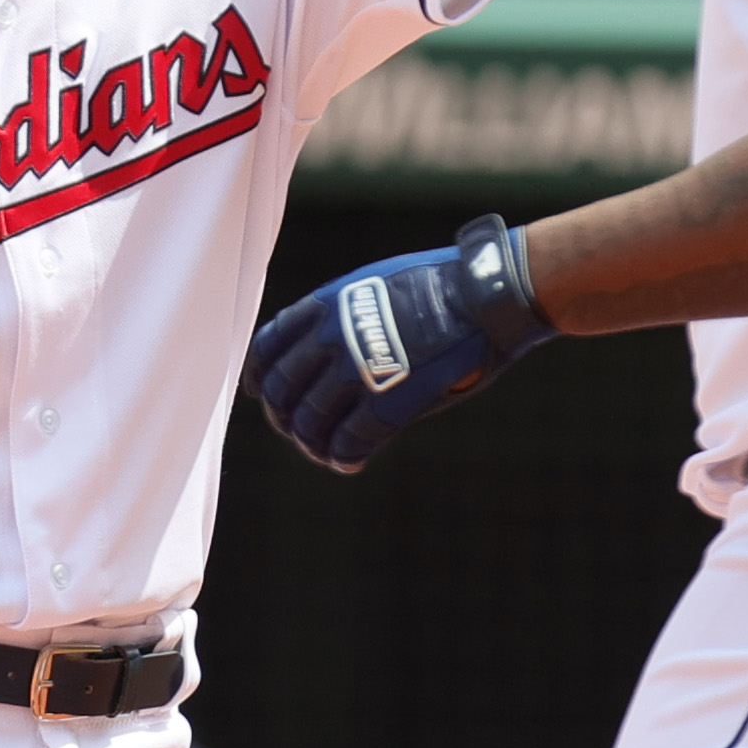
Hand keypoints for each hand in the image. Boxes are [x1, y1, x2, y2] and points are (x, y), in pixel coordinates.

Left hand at [245, 214, 554, 472]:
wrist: (487, 294)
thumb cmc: (446, 286)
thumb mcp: (378, 284)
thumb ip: (347, 317)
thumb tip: (332, 350)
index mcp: (326, 303)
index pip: (267, 347)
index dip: (260, 377)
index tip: (261, 394)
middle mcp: (331, 337)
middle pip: (282, 391)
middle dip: (285, 418)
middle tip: (299, 432)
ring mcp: (357, 371)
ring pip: (310, 422)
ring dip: (313, 444)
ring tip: (326, 453)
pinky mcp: (387, 402)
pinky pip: (348, 441)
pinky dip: (344, 457)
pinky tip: (351, 463)